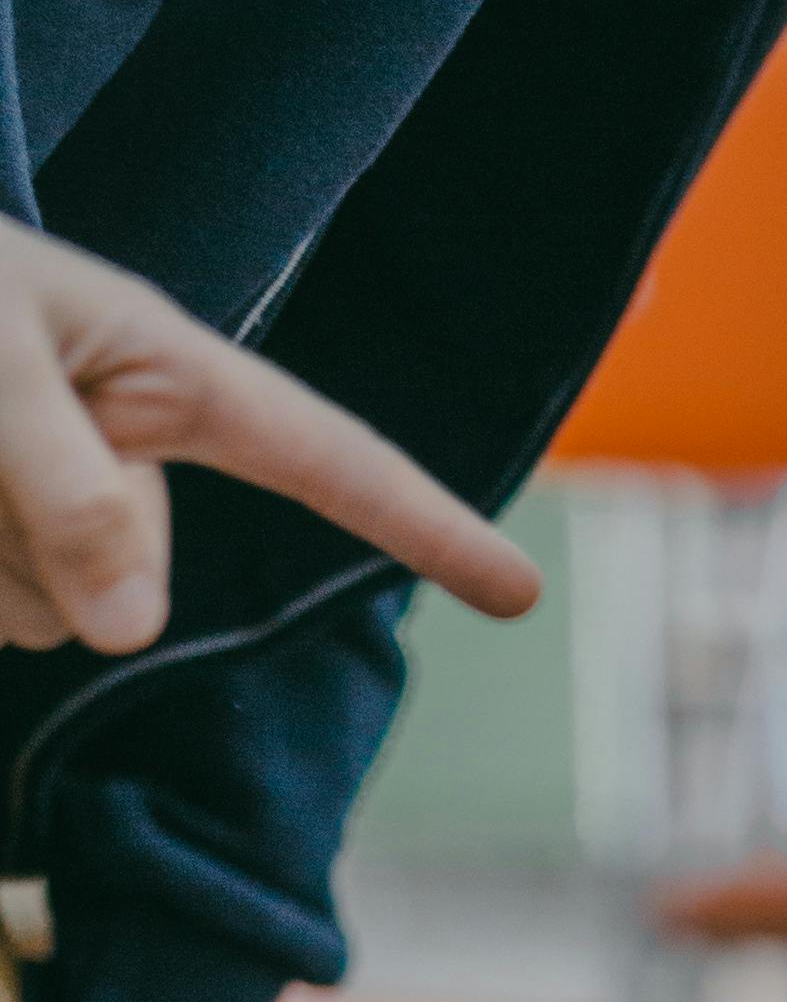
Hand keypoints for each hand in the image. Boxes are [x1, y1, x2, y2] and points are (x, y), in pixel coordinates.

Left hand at [0, 218, 538, 662]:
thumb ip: (65, 489)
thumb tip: (130, 632)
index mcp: (158, 369)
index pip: (327, 458)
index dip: (425, 524)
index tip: (522, 591)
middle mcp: (117, 442)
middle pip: (132, 577)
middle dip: (37, 543)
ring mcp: (47, 501)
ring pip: (47, 613)